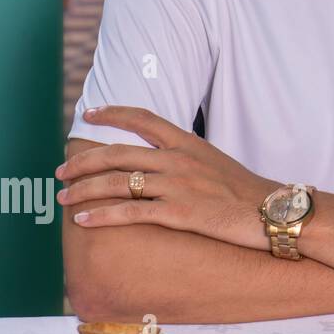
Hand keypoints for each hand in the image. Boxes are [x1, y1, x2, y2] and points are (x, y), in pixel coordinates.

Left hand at [57, 106, 279, 250]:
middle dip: (82, 161)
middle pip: (118, 153)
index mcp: (188, 143)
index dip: (112, 113)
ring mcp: (178, 186)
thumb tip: (160, 158)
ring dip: (84, 190)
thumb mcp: (215, 161)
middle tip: (62, 172)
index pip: (143, 118)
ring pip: (117, 182)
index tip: (89, 114)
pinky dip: (102, 216)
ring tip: (64, 198)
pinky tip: (83, 220)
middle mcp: (179, 160)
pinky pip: (130, 213)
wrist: (272, 211)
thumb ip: (185, 156)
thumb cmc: (244, 190)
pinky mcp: (179, 214)